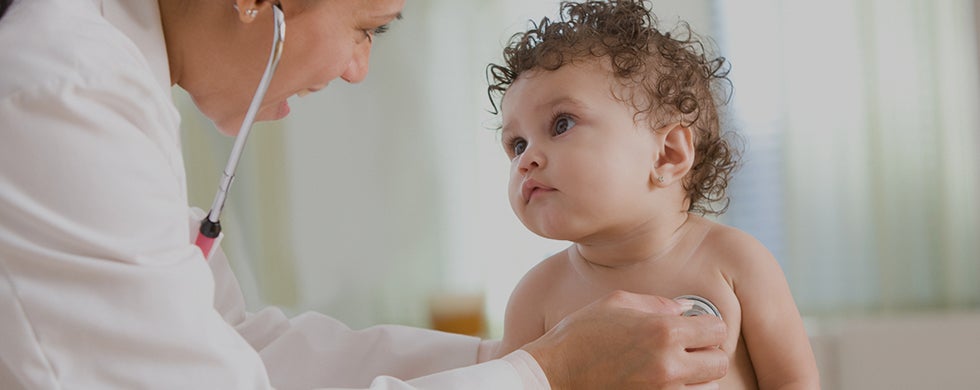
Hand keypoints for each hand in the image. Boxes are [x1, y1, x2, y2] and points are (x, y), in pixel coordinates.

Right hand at [521, 290, 727, 388]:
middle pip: (719, 363)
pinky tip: (665, 383)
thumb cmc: (579, 336)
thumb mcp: (615, 304)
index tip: (697, 329)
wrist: (553, 375)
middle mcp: (669, 365)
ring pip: (709, 388)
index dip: (708, 327)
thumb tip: (684, 309)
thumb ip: (656, 303)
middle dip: (707, 353)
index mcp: (662, 331)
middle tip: (689, 349)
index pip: (717, 330)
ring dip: (698, 378)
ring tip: (675, 368)